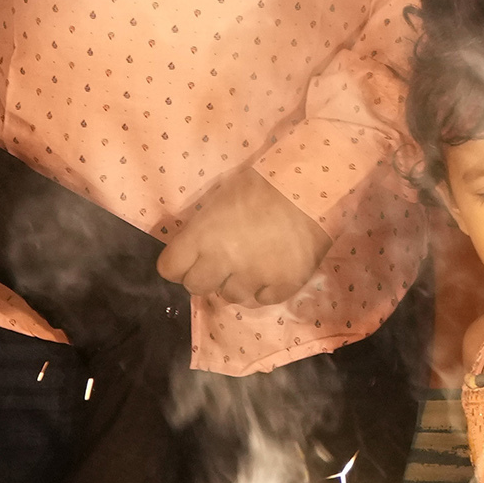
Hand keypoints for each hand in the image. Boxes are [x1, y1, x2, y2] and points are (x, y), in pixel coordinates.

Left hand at [159, 165, 327, 307]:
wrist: (313, 185)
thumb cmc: (264, 183)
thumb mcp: (221, 199)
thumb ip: (204, 229)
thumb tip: (196, 248)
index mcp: (202, 235)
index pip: (170, 268)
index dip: (178, 264)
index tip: (188, 260)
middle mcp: (223, 261)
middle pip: (196, 287)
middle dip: (204, 276)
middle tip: (220, 263)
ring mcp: (254, 276)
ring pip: (230, 296)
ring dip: (236, 283)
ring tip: (251, 264)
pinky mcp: (283, 285)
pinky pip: (263, 299)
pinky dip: (265, 287)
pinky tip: (273, 269)